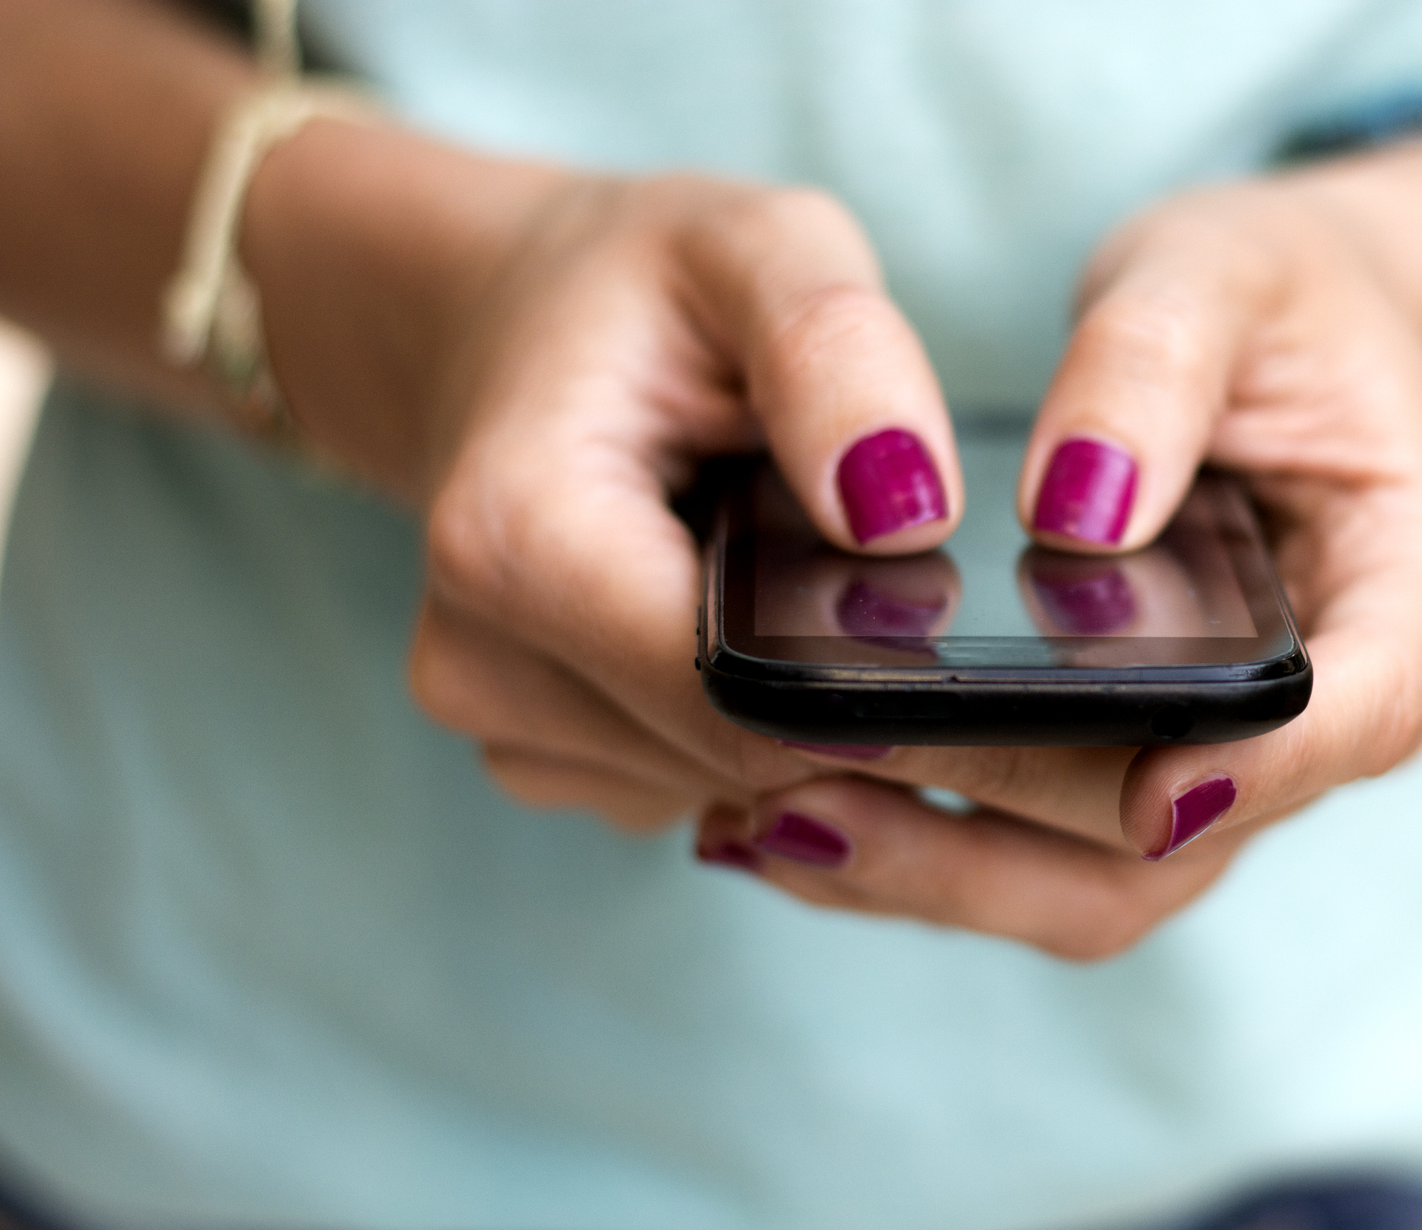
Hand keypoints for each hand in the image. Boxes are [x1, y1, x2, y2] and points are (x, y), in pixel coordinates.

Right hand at [246, 128, 979, 833]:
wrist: (504, 322)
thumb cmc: (642, 289)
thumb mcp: (757, 247)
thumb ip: (837, 356)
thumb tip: (907, 516)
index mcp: (517, 539)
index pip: (736, 697)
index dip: (866, 677)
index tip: (940, 613)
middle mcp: (481, 660)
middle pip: (742, 759)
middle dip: (843, 690)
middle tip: (875, 570)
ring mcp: (502, 726)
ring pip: (735, 790)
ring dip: (802, 710)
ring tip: (790, 574)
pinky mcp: (545, 760)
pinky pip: (701, 787)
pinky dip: (753, 725)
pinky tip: (746, 623)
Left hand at [700, 144, 1421, 956]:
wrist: (1283, 333)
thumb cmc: (1273, 297)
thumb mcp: (1219, 272)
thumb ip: (1154, 367)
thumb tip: (1075, 508)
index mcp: (1411, 591)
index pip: (1361, 713)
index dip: (1260, 771)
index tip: (1144, 789)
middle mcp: (1333, 713)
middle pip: (1190, 837)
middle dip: (1006, 838)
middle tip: (817, 790)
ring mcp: (1232, 761)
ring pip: (1100, 883)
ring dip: (938, 872)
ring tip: (764, 820)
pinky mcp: (1139, 773)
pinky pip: (1041, 853)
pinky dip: (922, 846)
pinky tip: (787, 807)